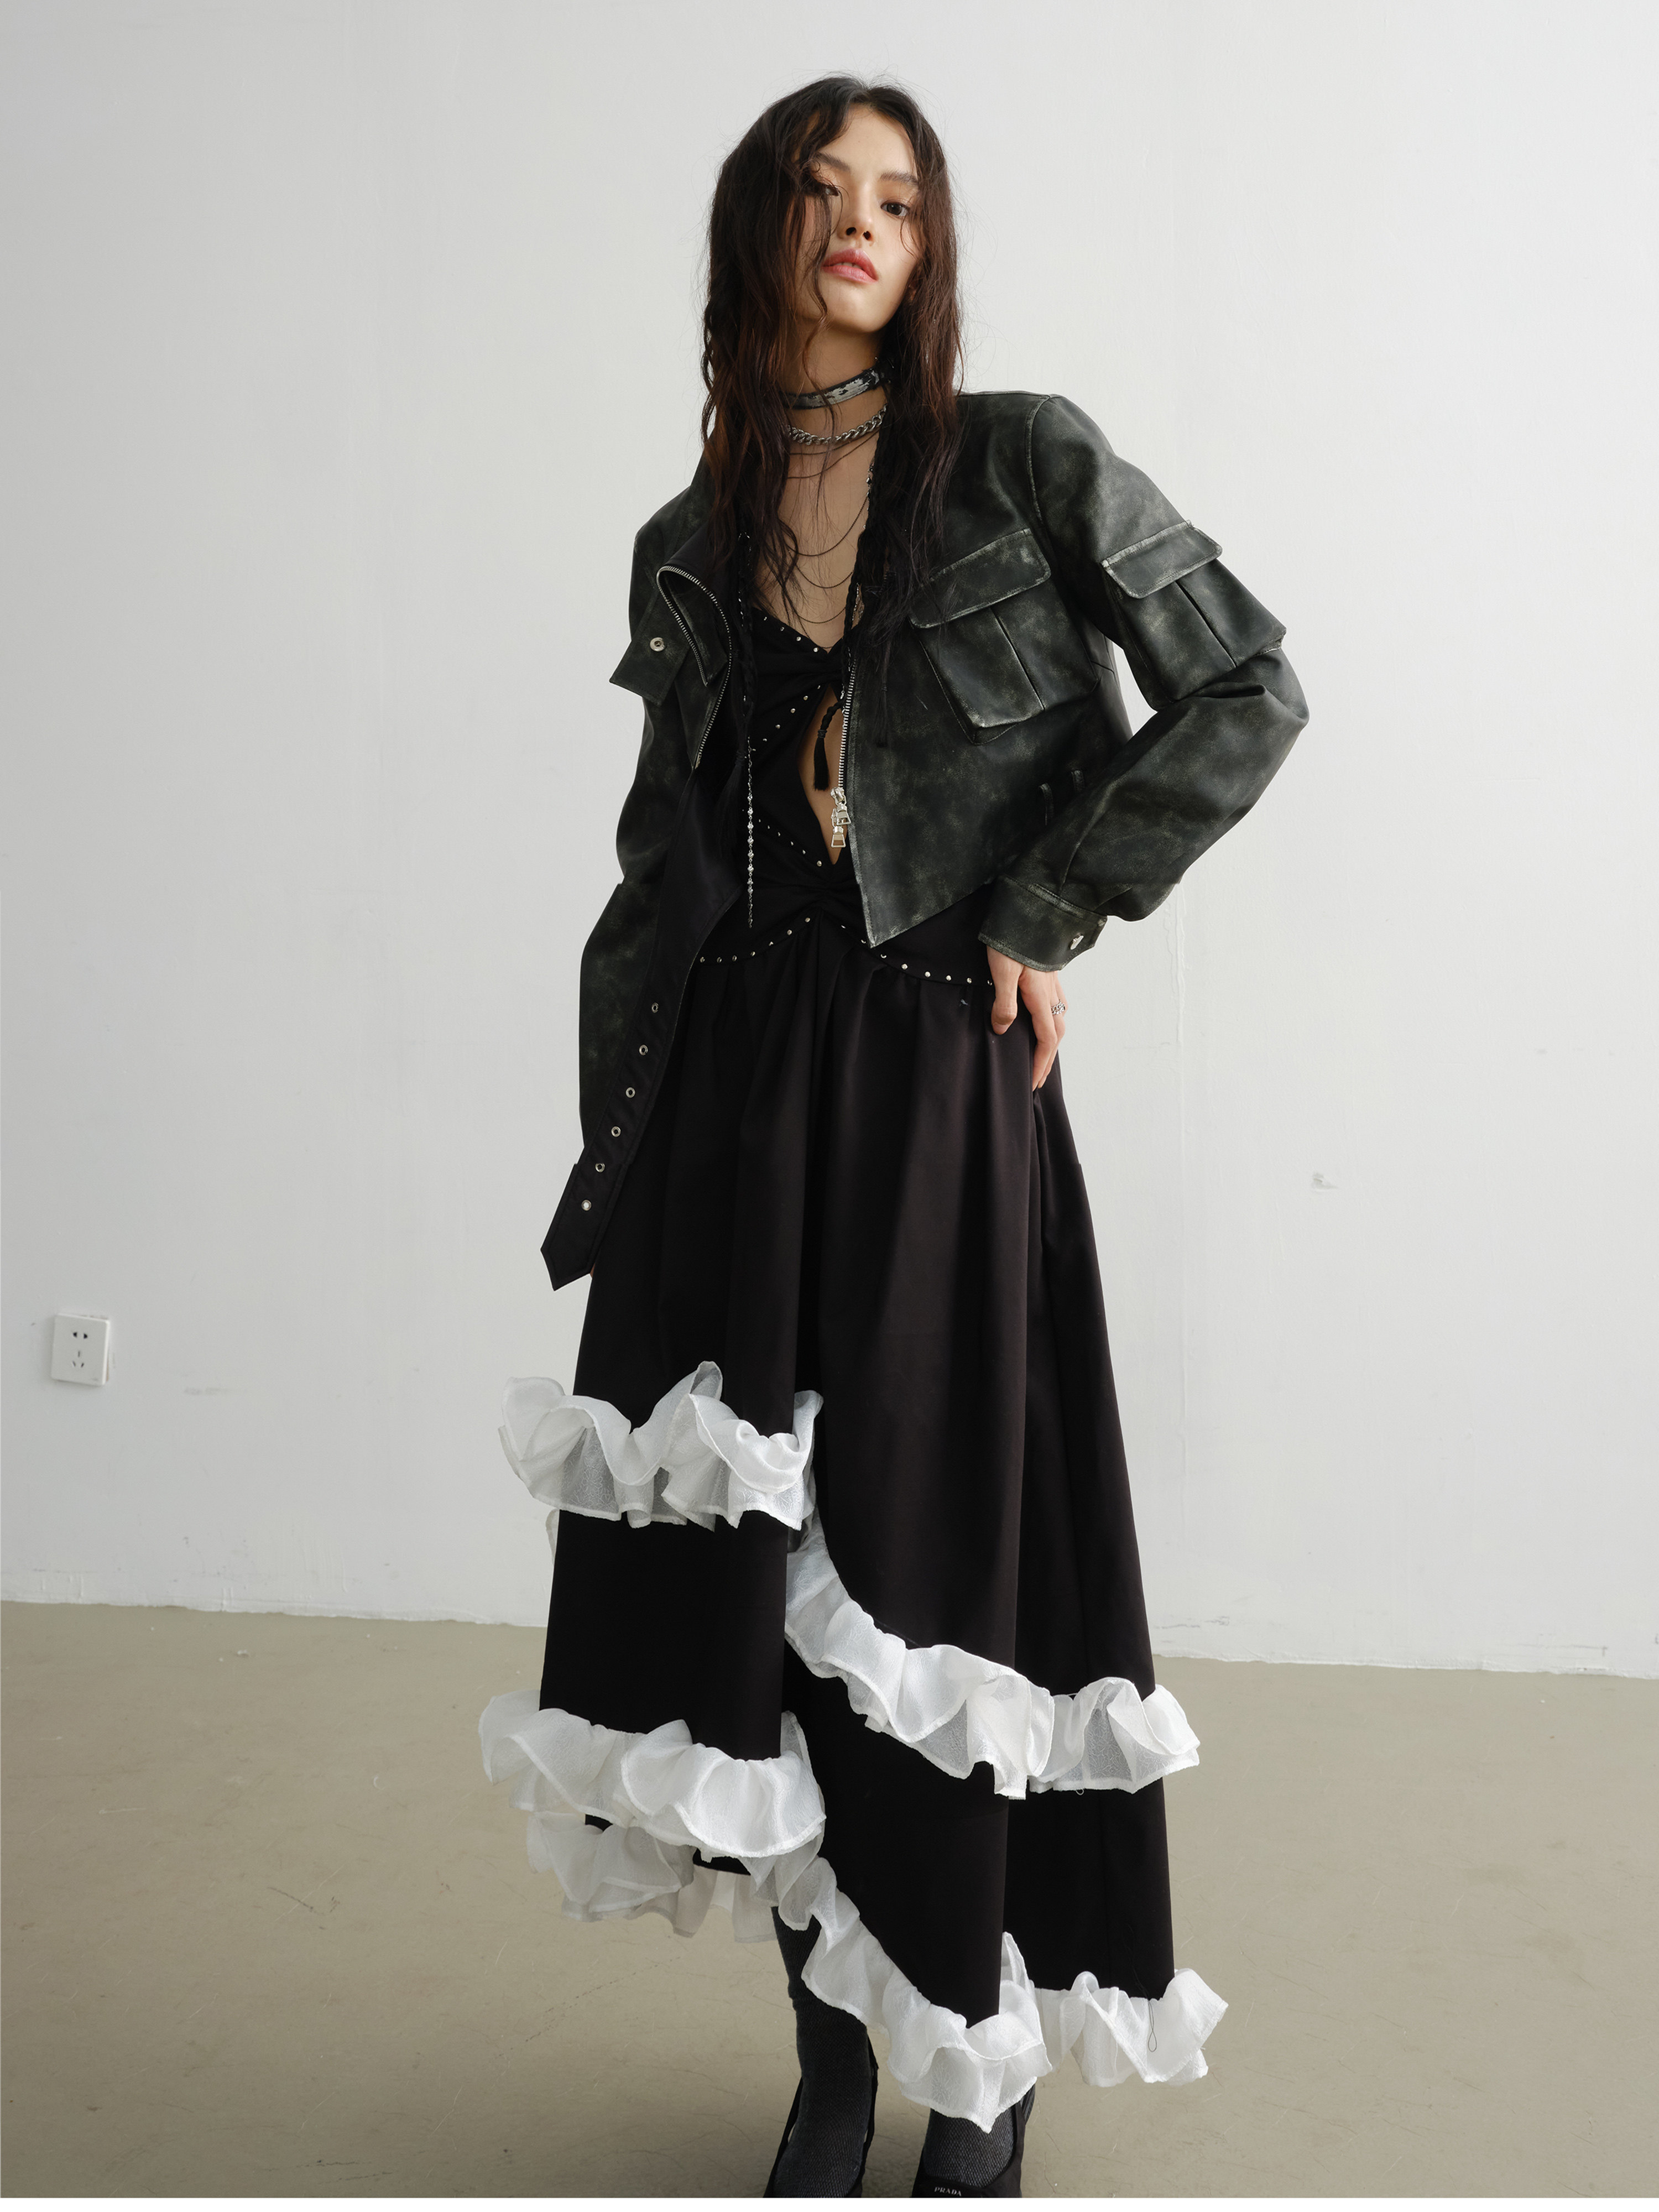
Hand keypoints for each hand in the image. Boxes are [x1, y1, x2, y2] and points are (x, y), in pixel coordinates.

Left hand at [986, 948, 1066, 1089]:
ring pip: (1058, 1018)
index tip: (1032, 1081)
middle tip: (1037, 1078)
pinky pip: (1056, 1004)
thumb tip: (1004, 1030)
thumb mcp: (1001, 972)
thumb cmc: (1012, 940)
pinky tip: (1043, 1018)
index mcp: (1041, 996)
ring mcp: (1053, 982)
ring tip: (1041, 1055)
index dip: (1040, 1063)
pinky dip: (1052, 1020)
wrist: (1029, 909)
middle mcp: (1051, 992)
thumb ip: (1004, 1003)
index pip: (1046, 1039)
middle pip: (1056, 1033)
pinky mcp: (1049, 973)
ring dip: (1052, 1041)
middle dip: (1048, 1059)